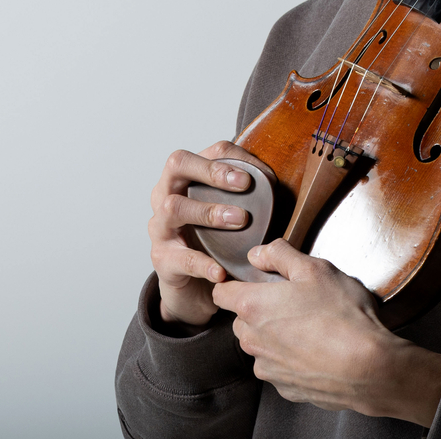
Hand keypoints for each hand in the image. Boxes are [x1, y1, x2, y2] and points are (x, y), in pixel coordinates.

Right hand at [147, 140, 260, 327]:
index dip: (237, 157)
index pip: (208, 152)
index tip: (264, 173)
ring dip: (209, 211)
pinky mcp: (162, 260)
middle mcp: (166, 196)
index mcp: (186, 179)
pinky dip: (203, 263)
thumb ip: (246, 196)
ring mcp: (160, 228)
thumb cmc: (211, 242)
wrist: (190, 288)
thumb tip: (280, 184)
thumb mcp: (227, 213)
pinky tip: (220, 270)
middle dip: (213, 170)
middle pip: (178, 164)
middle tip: (245, 184)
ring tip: (239, 220)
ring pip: (174, 207)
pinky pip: (180, 258)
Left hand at [212, 240, 440, 426]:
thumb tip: (257, 254)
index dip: (235, 284)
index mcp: (253, 307)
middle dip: (260, 309)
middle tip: (294, 300)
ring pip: (260, 345)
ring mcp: (267, 367)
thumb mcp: (316, 269)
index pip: (221, 293)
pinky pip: (279, 367)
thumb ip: (280, 255)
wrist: (367, 367)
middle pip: (241, 319)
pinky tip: (317, 349)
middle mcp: (253, 340)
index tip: (255, 282)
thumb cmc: (343, 315)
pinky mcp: (284, 387)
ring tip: (311, 326)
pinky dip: (291, 358)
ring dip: (275, 335)